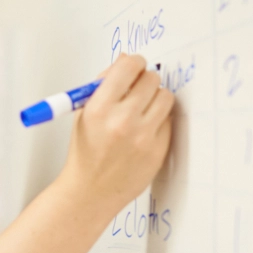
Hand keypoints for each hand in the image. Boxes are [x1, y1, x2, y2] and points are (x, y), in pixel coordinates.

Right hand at [58, 54, 173, 218]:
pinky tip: (144, 131)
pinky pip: (169, 122)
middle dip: (145, 81)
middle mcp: (123, 121)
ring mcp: (143, 137)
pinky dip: (159, 121)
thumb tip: (126, 60)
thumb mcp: (83, 114)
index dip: (134, 63)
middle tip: (138, 90)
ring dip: (156, 98)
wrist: (90, 191)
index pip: (129, 67)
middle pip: (151, 79)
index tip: (135, 67)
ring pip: (166, 97)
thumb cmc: (85, 153)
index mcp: (100, 108)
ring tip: (144, 109)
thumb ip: (103, 85)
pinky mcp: (158, 151)